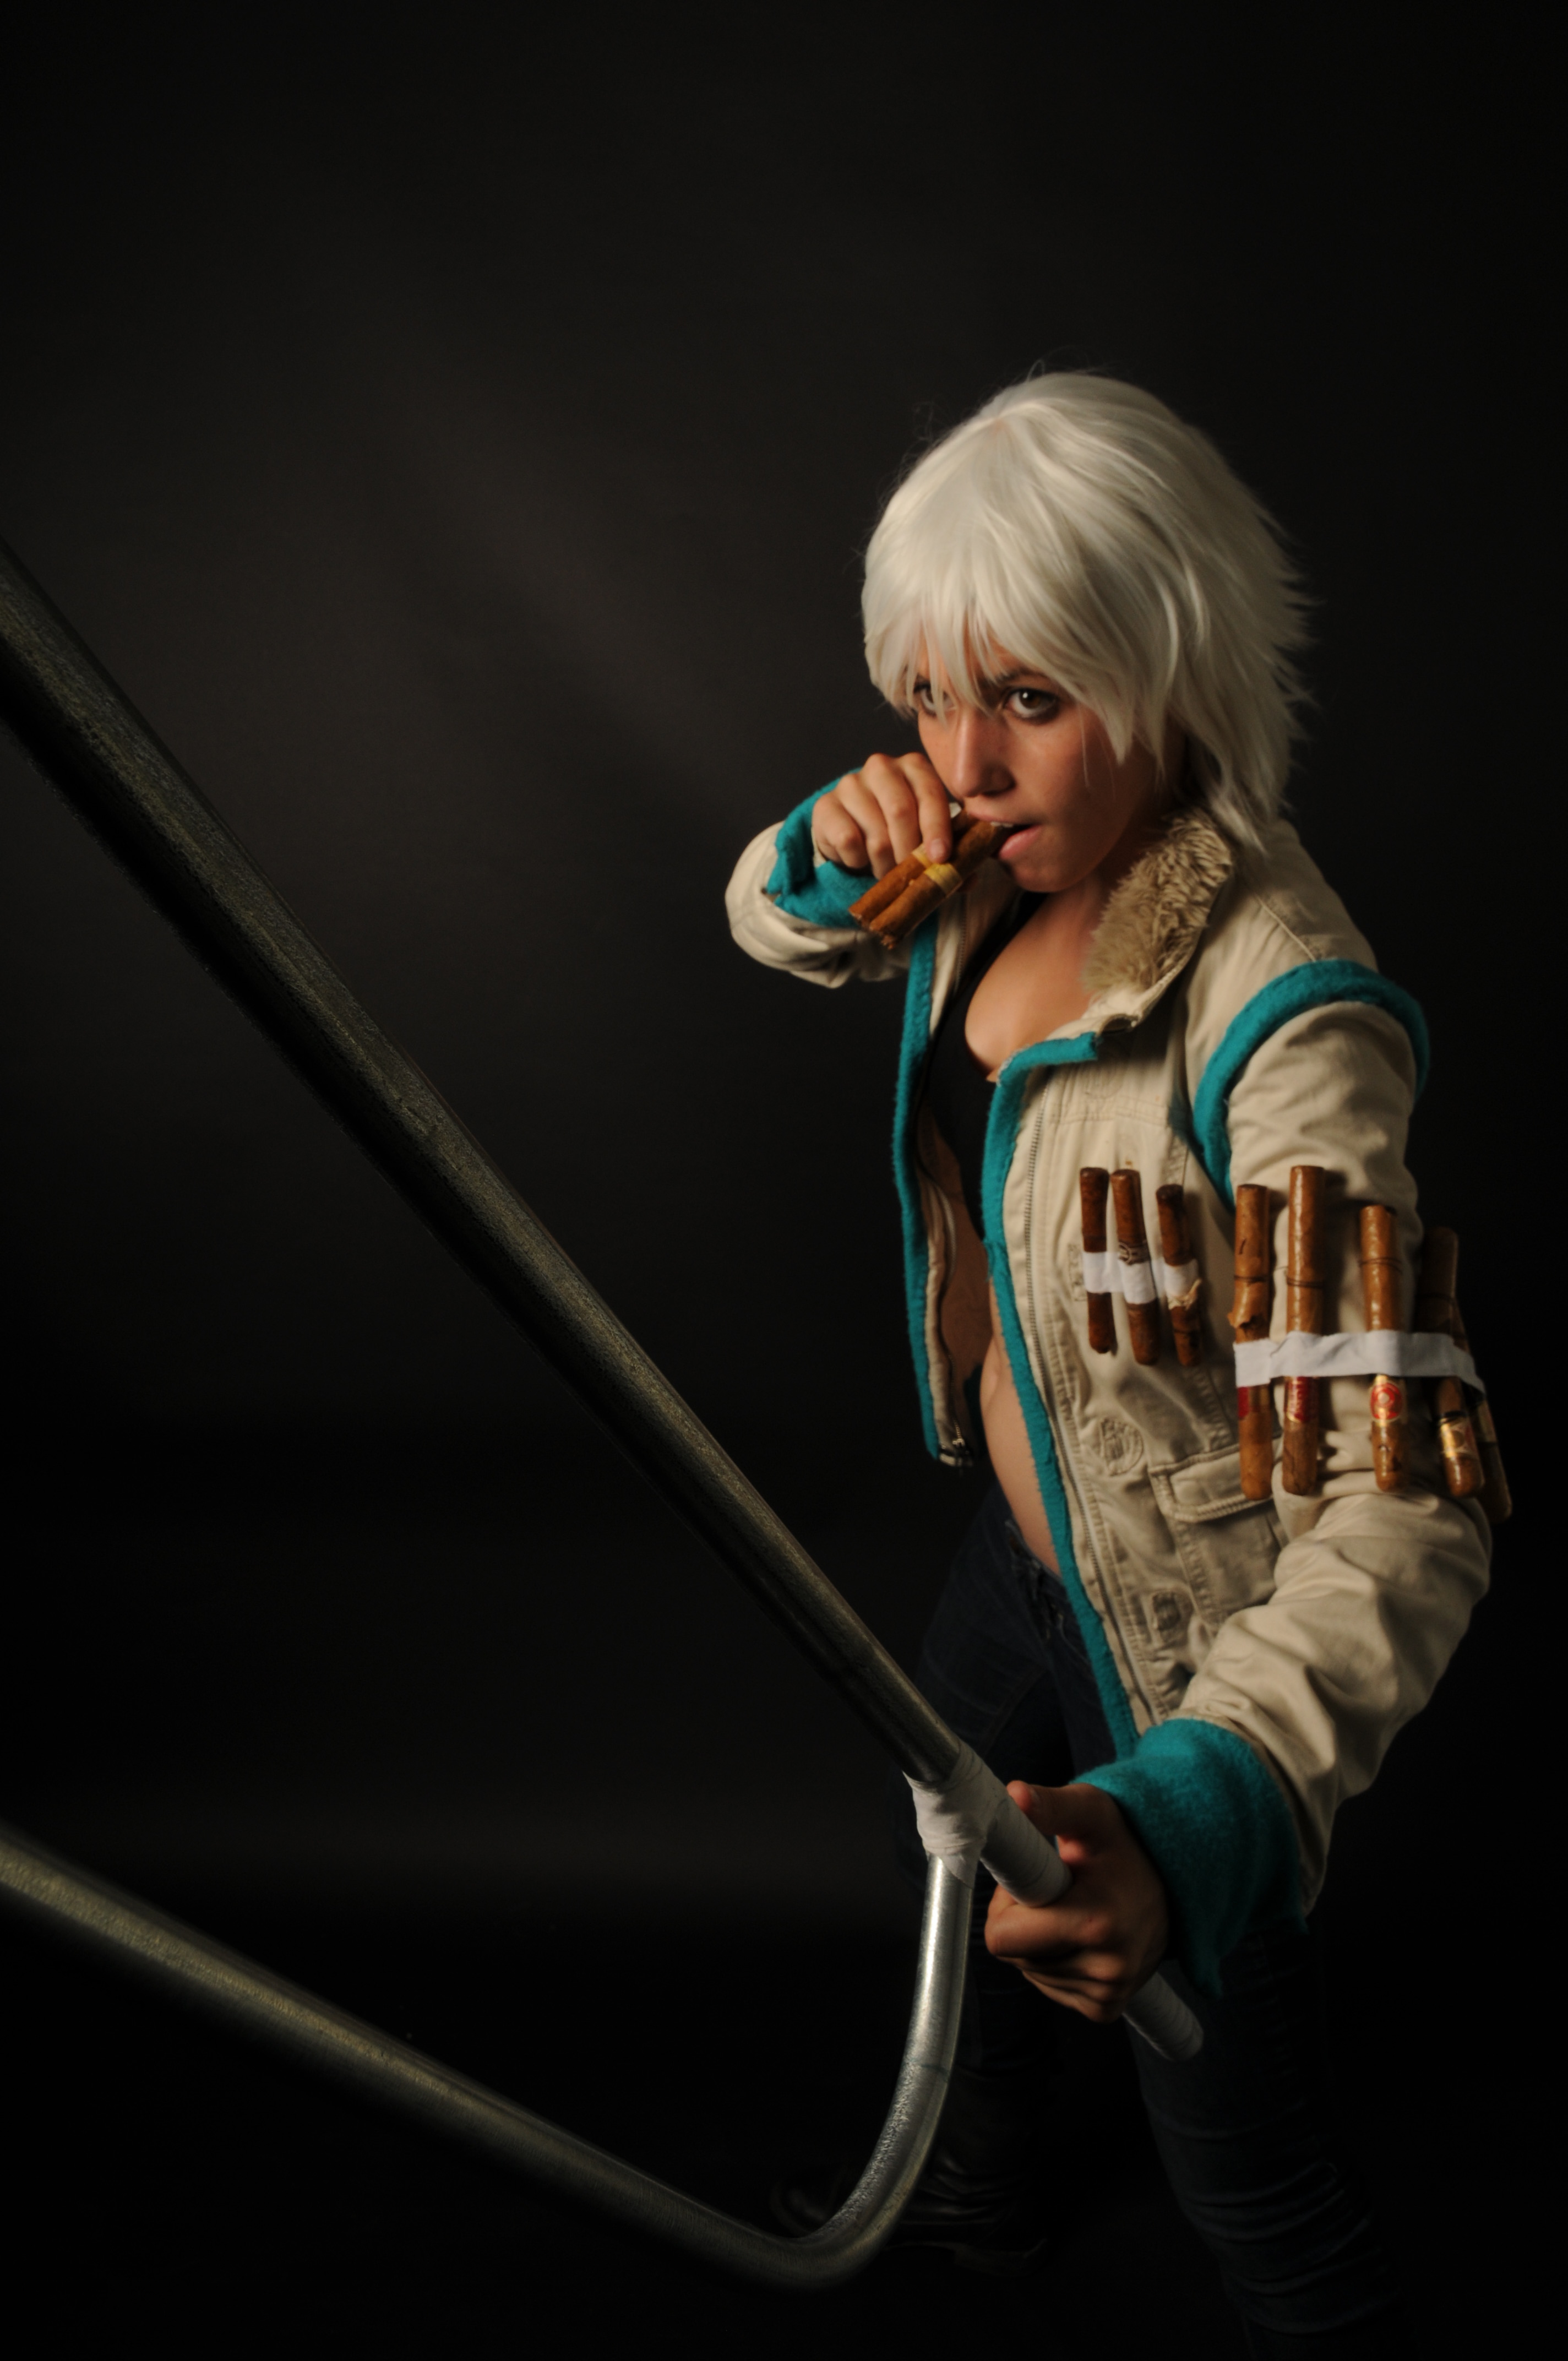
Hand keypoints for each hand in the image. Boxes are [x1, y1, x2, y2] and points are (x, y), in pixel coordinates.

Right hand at [810, 751, 953, 877]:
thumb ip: (950, 852)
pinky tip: (860, 859)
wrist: (851, 834)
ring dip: (884, 864)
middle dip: (909, 852)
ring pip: (875, 833)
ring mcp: (850, 783)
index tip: (940, 857)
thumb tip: (968, 879)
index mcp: (914, 767)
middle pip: (900, 811)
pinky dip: (858, 861)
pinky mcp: (825, 806)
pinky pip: (848, 840)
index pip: (930, 793)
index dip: (937, 828)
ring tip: (886, 871)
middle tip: (909, 874)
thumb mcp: (926, 838)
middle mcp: (881, 767)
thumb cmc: (898, 833)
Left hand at [984, 1781, 1169, 2025]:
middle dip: (1021, 1919)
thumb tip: (1014, 1794)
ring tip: (1074, 1908)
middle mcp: (1105, 1969)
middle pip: (1012, 1954)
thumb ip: (1052, 1805)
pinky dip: (1054, 1961)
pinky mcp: (1105, 2009)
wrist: (1174, 1887)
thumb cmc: (1125, 1845)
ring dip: (1038, 1940)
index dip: (1007, 1902)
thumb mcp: (1092, 1814)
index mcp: (1095, 1923)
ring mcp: (1107, 1994)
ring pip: (1029, 1969)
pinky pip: (1049, 1986)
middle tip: (1055, 1889)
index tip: (1036, 1877)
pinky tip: (1083, 1935)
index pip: (1001, 1937)